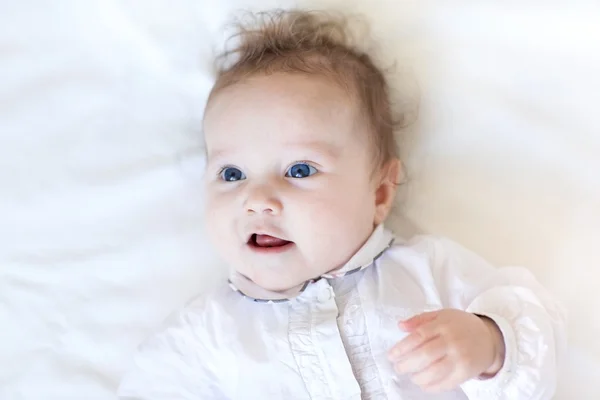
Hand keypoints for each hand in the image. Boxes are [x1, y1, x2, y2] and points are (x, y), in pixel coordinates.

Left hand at [388, 309, 504, 392]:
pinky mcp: (466, 372)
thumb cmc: (461, 325)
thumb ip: (420, 320)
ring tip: (411, 376)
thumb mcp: (441, 315)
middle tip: (398, 367)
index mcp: (443, 324)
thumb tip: (400, 326)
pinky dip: (432, 386)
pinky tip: (424, 384)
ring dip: (418, 377)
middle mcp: (452, 340)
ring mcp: (460, 357)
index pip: (418, 336)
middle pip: (424, 355)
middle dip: (407, 364)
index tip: (391, 355)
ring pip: (434, 371)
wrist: (489, 337)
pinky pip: (447, 382)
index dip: (402, 348)